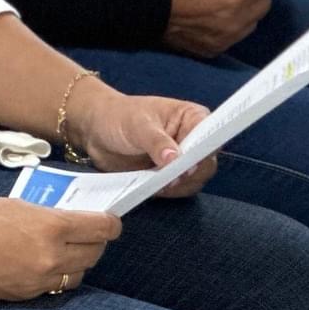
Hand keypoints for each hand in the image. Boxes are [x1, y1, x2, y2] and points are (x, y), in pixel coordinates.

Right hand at [0, 197, 119, 299]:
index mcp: (51, 229)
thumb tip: (70, 221)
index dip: (111, 224)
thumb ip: (49, 216)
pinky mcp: (22, 297)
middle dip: (97, 242)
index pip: (100, 229)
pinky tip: (46, 264)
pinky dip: (56, 276)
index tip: (112, 221)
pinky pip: (52, 288)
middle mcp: (50, 259)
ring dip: (79, 263)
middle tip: (93, 233)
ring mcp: (36, 282)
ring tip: (71, 249)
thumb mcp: (18, 206)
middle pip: (94, 255)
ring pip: (76, 276)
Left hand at [66, 83, 217, 195]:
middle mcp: (192, 138)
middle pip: (206, 163)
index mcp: (192, 117)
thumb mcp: (138, 125)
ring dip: (177, 186)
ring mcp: (181, 159)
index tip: (188, 164)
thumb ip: (157, 142)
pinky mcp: (168, 176)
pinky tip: (151, 187)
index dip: (203, 152)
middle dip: (189, 173)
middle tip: (168, 178)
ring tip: (156, 182)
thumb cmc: (120, 117)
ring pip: (194, 180)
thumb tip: (175, 159)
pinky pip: (178, 190)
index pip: (211, 136)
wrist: (96, 130)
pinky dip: (167, 193)